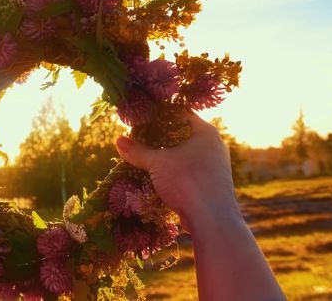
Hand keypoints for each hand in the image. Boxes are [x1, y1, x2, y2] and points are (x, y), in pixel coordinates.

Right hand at [115, 113, 239, 231]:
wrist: (212, 219)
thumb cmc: (187, 181)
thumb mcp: (157, 163)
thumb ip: (138, 151)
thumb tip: (118, 140)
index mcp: (205, 132)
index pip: (180, 113)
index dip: (159, 114)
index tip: (141, 118)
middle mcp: (213, 145)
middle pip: (181, 134)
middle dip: (159, 138)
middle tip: (138, 138)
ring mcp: (213, 165)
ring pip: (184, 154)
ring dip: (165, 157)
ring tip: (144, 158)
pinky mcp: (210, 183)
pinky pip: (187, 171)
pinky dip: (173, 172)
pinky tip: (157, 177)